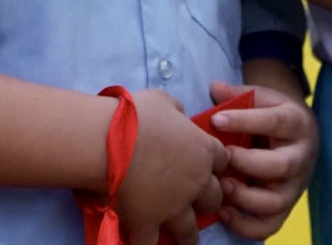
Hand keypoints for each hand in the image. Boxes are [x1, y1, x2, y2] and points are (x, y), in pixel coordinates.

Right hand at [115, 88, 226, 244]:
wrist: (108, 140)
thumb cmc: (136, 115)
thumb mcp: (164, 101)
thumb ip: (177, 111)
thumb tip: (179, 116)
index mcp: (202, 150)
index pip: (223, 160)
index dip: (216, 164)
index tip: (210, 167)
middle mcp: (195, 182)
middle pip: (214, 198)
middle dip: (208, 201)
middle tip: (200, 203)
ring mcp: (173, 206)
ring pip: (190, 230)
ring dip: (189, 236)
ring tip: (186, 241)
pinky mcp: (148, 222)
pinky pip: (151, 244)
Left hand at [207, 81, 317, 238]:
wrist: (298, 132)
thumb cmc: (272, 113)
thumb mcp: (262, 97)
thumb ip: (238, 94)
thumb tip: (215, 88)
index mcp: (296, 123)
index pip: (275, 122)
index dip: (245, 121)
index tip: (216, 120)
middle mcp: (300, 156)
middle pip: (282, 166)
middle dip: (249, 163)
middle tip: (223, 156)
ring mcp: (295, 185)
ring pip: (277, 201)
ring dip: (246, 198)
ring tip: (222, 187)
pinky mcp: (286, 206)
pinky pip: (270, 225)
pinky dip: (246, 225)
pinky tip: (223, 212)